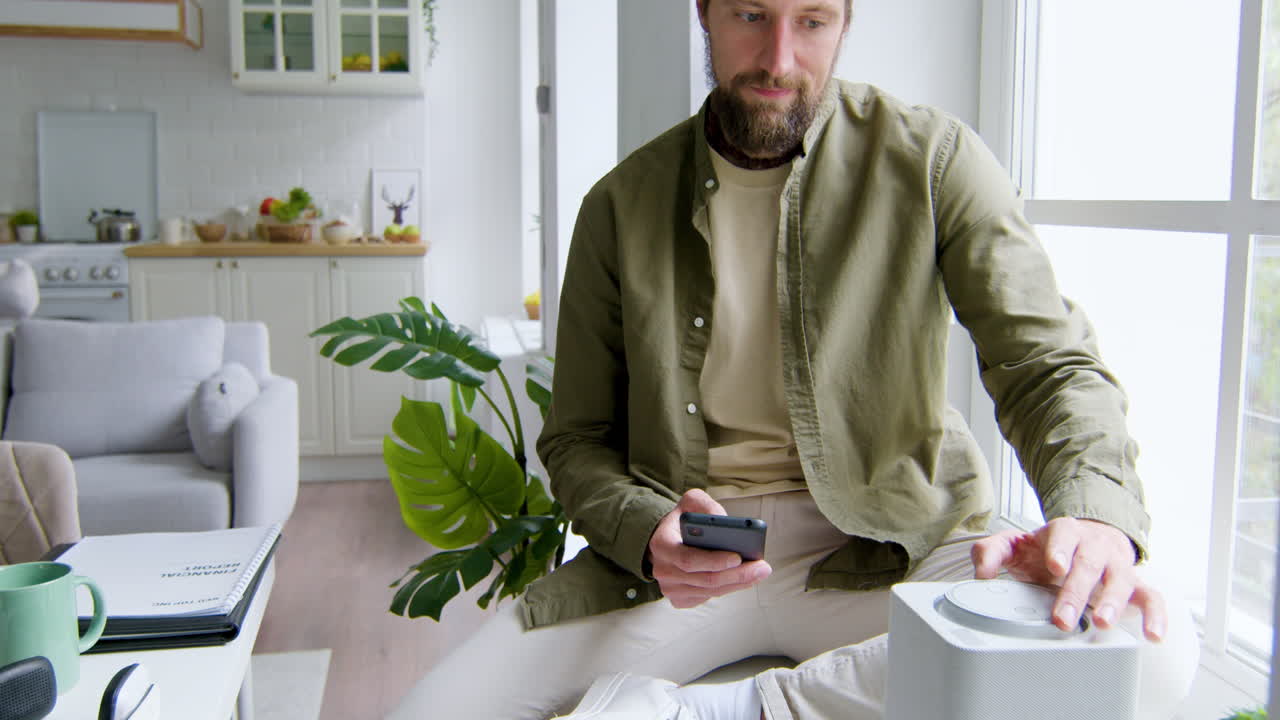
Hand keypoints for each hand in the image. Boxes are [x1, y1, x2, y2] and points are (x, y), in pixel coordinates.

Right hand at [647, 489, 771, 608]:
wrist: (667, 539)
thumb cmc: (683, 519)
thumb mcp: (692, 502)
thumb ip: (707, 506)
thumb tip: (725, 522)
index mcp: (661, 544)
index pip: (689, 559)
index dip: (715, 561)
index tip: (738, 557)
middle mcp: (662, 570)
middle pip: (705, 579)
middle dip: (737, 574)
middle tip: (761, 567)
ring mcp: (670, 588)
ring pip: (711, 591)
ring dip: (738, 583)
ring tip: (760, 572)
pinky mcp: (680, 599)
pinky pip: (709, 597)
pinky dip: (729, 588)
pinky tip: (744, 579)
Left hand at [970, 518, 1165, 641]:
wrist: (1085, 542)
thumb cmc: (1047, 548)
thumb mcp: (1015, 545)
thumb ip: (992, 552)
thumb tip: (982, 573)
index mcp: (1065, 532)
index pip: (1064, 534)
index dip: (1061, 549)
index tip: (1055, 566)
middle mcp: (1095, 547)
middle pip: (1089, 565)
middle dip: (1076, 591)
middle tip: (1062, 617)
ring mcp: (1117, 566)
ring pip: (1122, 581)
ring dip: (1113, 602)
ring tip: (1102, 623)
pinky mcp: (1135, 586)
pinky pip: (1152, 598)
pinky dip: (1156, 615)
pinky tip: (1152, 635)